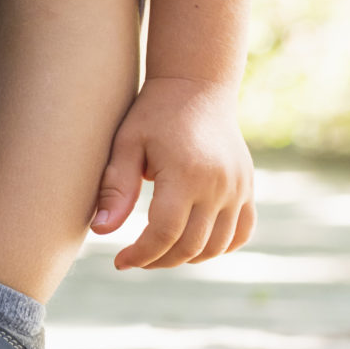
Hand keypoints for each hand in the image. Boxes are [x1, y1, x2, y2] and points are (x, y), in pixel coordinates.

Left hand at [90, 76, 254, 269]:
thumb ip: (115, 188)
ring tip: (159, 252)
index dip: (141, 255)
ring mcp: (239, 187)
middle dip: (159, 260)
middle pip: (191, 246)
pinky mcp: (247, 187)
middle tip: (135, 259)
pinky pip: (241, 232)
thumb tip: (102, 233)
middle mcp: (219, 185)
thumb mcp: (127, 144)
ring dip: (187, 258)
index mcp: (187, 174)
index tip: (120, 261)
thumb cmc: (154, 114)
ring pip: (218, 246)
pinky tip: (193, 246)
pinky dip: (220, 247)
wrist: (197, 87)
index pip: (164, 234)